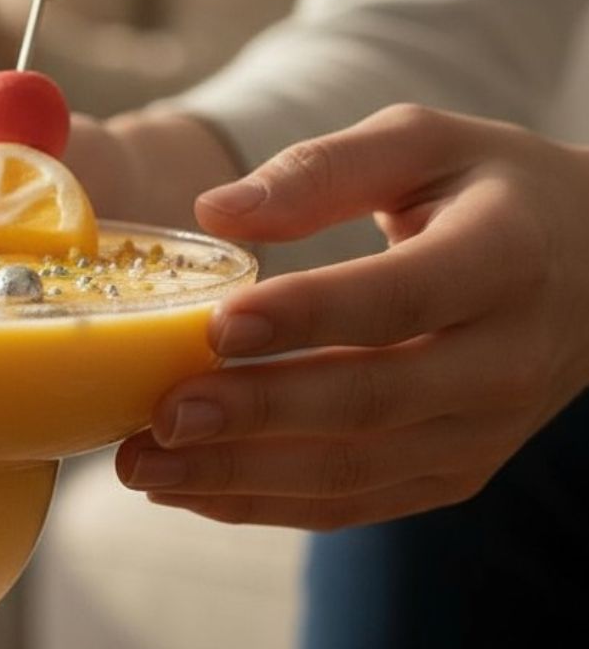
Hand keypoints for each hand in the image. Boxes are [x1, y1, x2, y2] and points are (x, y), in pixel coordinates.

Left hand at [118, 104, 588, 529]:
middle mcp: (505, 358)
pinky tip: (189, 490)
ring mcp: (483, 431)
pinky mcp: (453, 472)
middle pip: (371, 400)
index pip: (401, 297)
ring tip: (143, 467)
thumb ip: (321, 170)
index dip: (308, 313)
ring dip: (240, 476)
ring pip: (354, 471)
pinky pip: (354, 503)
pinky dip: (266, 504)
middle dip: (256, 415)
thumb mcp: (422, 143)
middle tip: (159, 417)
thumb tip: (214, 212)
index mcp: (504, 258)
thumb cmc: (488, 190)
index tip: (217, 324)